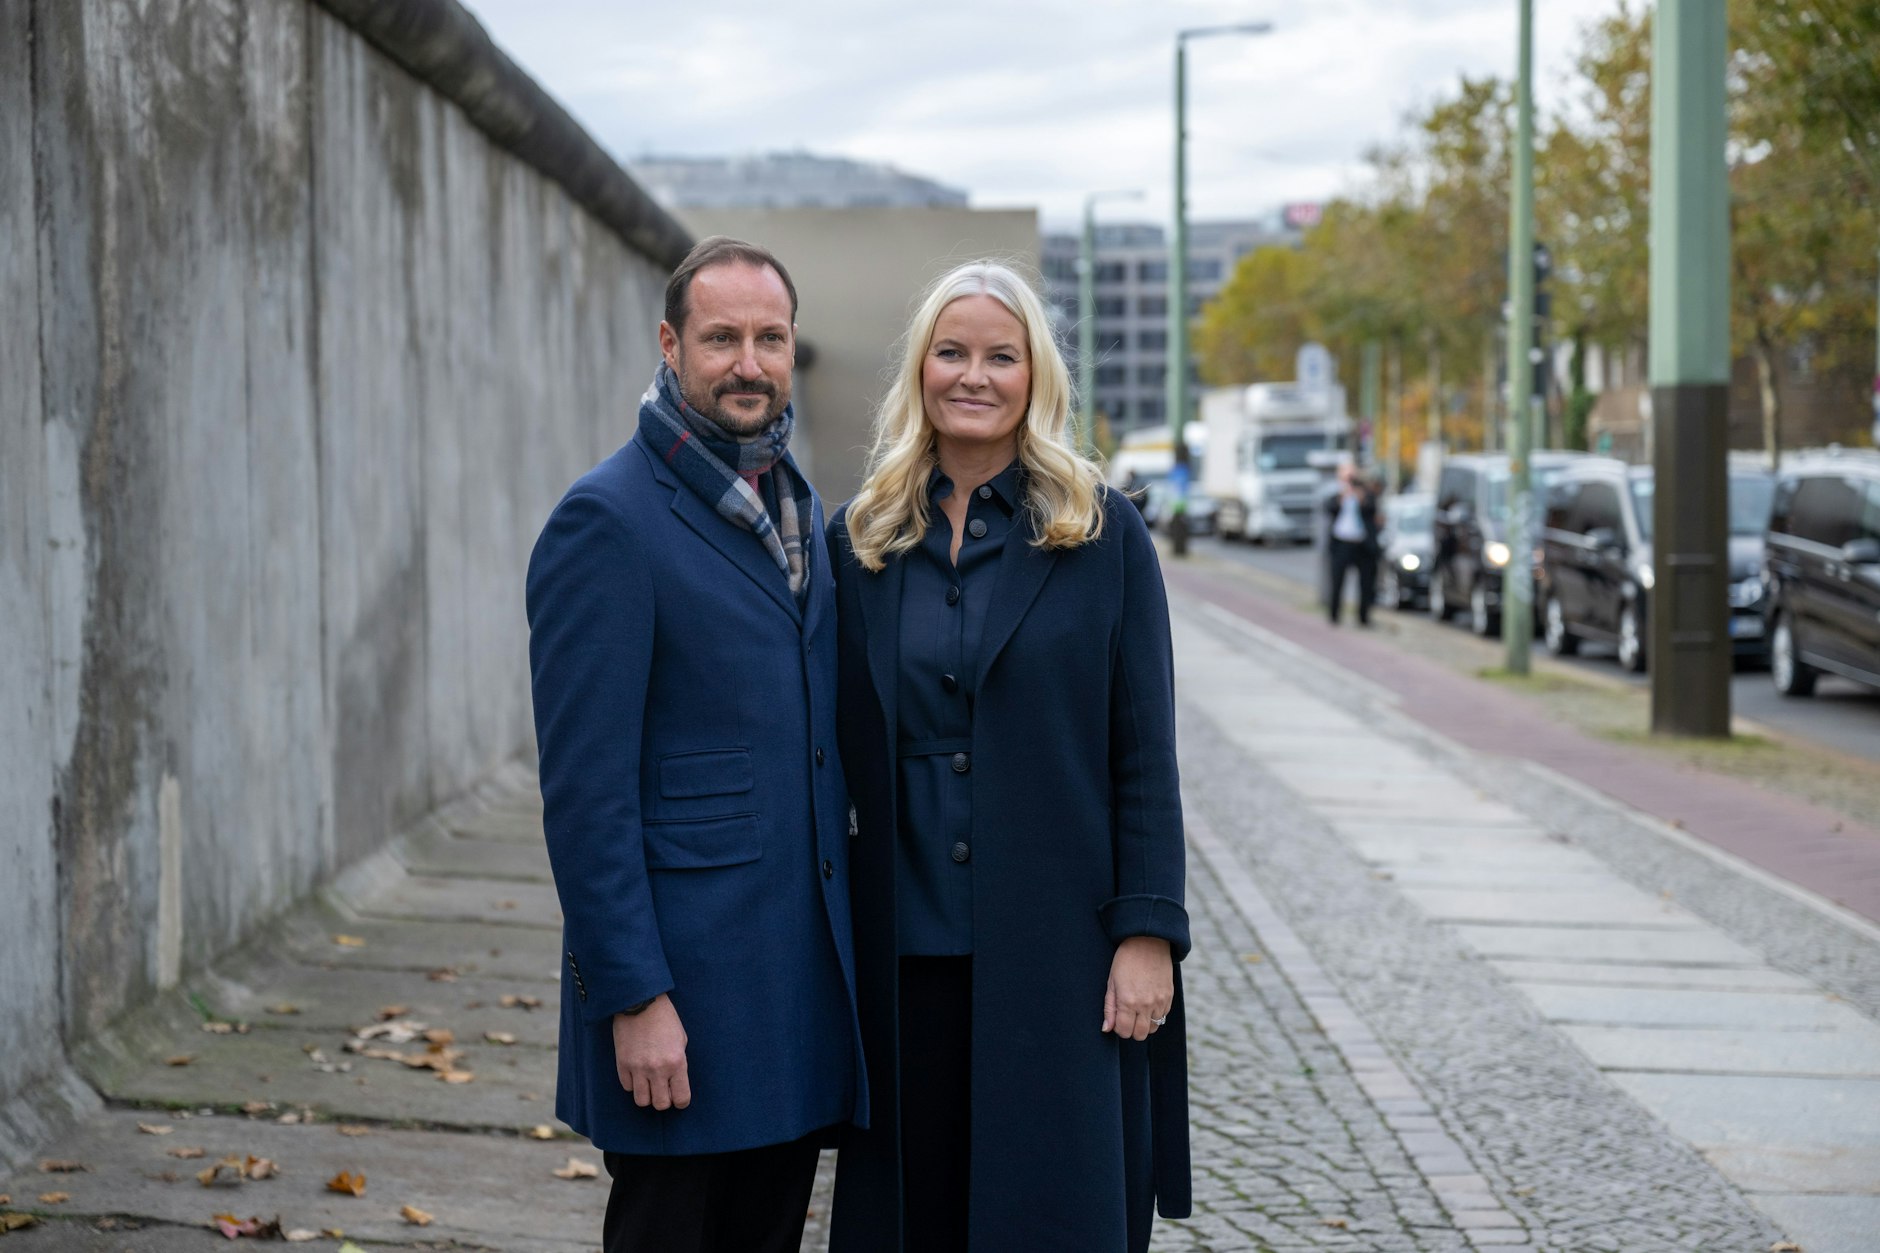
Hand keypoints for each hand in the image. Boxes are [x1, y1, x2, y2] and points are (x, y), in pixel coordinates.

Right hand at [613, 994, 689, 1109]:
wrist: (639, 1002)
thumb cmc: (664, 1018)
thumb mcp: (681, 1040)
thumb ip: (679, 1063)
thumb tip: (674, 1082)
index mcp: (677, 1062)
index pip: (681, 1098)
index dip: (681, 1101)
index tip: (679, 1098)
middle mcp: (658, 1069)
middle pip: (660, 1104)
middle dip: (664, 1100)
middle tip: (663, 1091)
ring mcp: (638, 1068)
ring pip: (642, 1101)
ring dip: (647, 1095)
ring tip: (649, 1084)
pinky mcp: (622, 1064)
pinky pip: (627, 1087)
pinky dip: (633, 1084)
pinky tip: (637, 1073)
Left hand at [1102, 937, 1172, 1041]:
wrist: (1148, 942)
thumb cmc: (1125, 960)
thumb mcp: (1111, 982)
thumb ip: (1109, 1008)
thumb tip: (1107, 1029)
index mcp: (1127, 1001)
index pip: (1124, 1031)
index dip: (1118, 1028)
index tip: (1117, 1019)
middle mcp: (1145, 1004)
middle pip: (1139, 1035)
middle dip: (1131, 1030)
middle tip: (1127, 1016)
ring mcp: (1159, 1001)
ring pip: (1152, 1028)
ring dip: (1144, 1023)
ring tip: (1138, 1010)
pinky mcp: (1169, 997)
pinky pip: (1163, 1017)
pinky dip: (1155, 1015)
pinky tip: (1148, 1002)